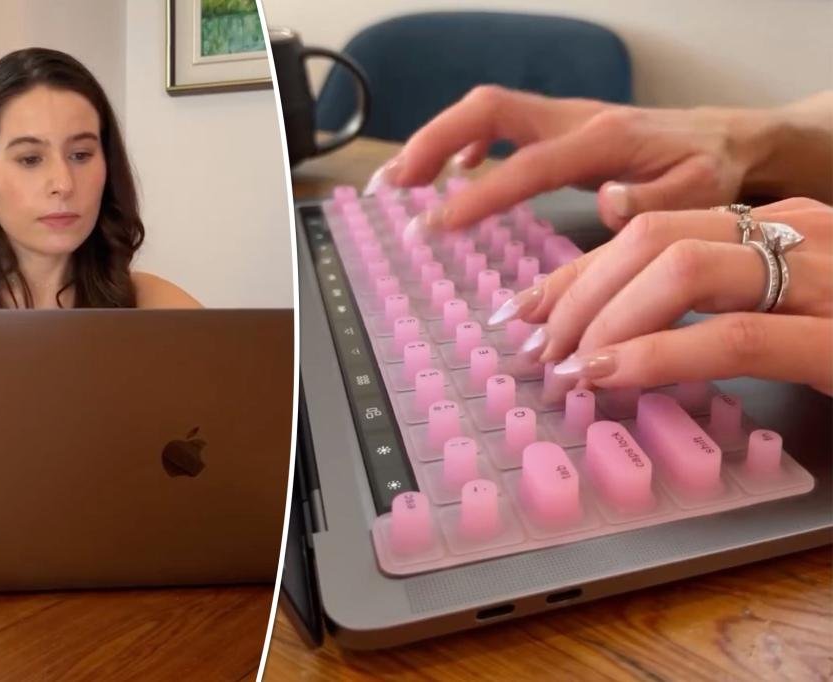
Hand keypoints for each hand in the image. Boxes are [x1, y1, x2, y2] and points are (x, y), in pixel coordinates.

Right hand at [369, 85, 772, 230]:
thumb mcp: (701, 193)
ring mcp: (562, 118)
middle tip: (392, 186)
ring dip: (436, 141)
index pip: (525, 164)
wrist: (728, 137)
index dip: (477, 194)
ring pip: (485, 113)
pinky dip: (466, 144)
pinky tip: (452, 174)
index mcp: (601, 140)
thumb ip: (653, 202)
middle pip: (487, 110)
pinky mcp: (558, 126)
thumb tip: (605, 202)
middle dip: (432, 142)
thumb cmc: (710, 168)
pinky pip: (499, 124)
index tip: (436, 224)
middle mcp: (573, 119)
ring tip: (399, 182)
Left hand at [499, 198, 832, 394]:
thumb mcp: (779, 307)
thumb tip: (611, 336)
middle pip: (651, 240)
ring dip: (603, 320)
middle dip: (574, 294)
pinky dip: (658, 356)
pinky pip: (734, 337)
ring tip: (565, 367)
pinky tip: (611, 377)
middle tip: (533, 348)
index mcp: (774, 224)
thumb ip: (710, 305)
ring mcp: (824, 280)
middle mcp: (797, 234)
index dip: (572, 272)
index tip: (521, 311)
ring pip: (683, 270)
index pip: (647, 230)